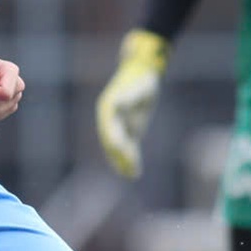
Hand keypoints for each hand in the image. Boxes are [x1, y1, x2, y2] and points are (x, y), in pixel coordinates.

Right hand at [93, 29, 168, 179]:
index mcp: (108, 110)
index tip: (123, 150)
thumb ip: (127, 97)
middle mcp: (110, 120)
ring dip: (124, 162)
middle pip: (112, 142)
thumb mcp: (137, 87)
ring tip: (132, 175)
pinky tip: (135, 173)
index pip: (110, 129)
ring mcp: (119, 127)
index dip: (115, 141)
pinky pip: (128, 148)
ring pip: (119, 149)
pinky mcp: (129, 131)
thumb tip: (115, 104)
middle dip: (120, 156)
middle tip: (131, 166)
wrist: (143, 74)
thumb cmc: (140, 80)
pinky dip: (131, 160)